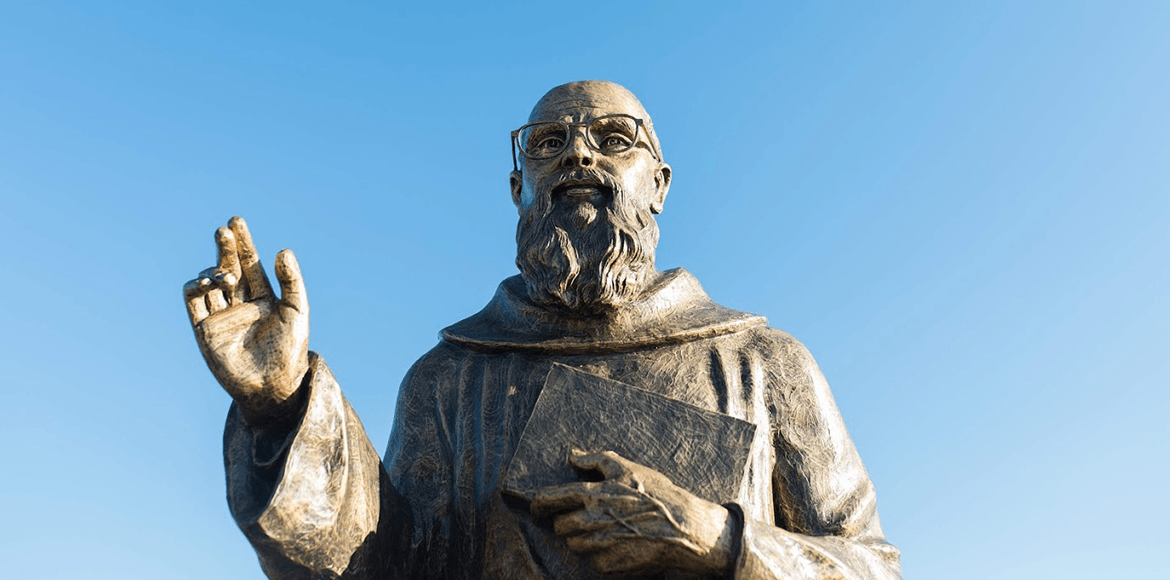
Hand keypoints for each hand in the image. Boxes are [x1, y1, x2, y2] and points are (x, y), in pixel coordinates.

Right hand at [183, 216, 309, 425]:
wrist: (272, 384)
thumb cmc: (290, 348)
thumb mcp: (296, 310)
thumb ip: (291, 281)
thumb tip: (283, 250)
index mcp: (264, 297)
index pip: (250, 263)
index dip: (243, 242)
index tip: (236, 222)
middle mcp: (241, 303)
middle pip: (229, 266)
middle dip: (225, 247)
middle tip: (224, 231)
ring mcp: (221, 315)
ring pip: (209, 281)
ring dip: (214, 270)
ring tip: (226, 276)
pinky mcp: (204, 329)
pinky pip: (193, 301)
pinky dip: (195, 286)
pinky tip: (207, 282)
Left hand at [530, 450, 735, 576]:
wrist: (683, 527)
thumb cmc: (657, 493)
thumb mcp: (628, 468)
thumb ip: (595, 460)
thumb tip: (571, 455)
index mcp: (592, 494)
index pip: (549, 499)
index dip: (537, 504)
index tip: (537, 508)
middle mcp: (590, 521)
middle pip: (559, 526)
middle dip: (566, 522)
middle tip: (582, 518)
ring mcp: (598, 545)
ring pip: (573, 545)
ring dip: (582, 539)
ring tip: (604, 531)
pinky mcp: (608, 565)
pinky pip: (592, 561)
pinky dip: (599, 555)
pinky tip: (617, 544)